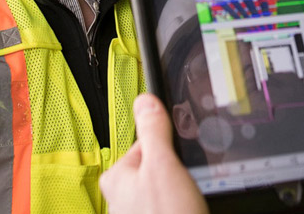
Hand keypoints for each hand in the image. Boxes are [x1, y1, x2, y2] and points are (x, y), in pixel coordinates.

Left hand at [100, 94, 207, 213]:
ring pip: (168, 187)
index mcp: (116, 177)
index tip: (181, 155)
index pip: (147, 144)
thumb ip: (154, 131)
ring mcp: (138, 210)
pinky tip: (187, 208)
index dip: (169, 148)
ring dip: (181, 191)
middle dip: (176, 173)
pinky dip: (181, 204)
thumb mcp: (163, 166)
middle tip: (186, 186)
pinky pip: (171, 203)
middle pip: (159, 166)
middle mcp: (122, 195)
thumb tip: (145, 101)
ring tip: (187, 201)